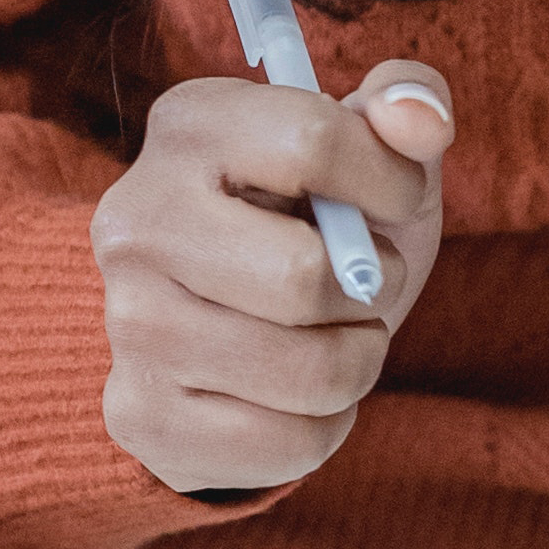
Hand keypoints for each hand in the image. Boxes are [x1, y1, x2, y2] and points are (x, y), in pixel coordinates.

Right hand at [92, 62, 458, 496]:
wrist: (244, 324)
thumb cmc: (324, 222)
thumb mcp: (376, 152)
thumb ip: (409, 104)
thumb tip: (421, 120)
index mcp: (190, 127)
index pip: (313, 141)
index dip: (390, 179)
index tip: (396, 196)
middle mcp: (135, 221)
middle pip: (302, 276)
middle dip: (373, 288)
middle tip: (362, 282)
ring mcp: (127, 324)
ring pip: (310, 372)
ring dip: (357, 360)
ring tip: (332, 335)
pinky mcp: (140, 415)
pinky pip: (290, 444)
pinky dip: (326, 426)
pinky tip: (294, 394)